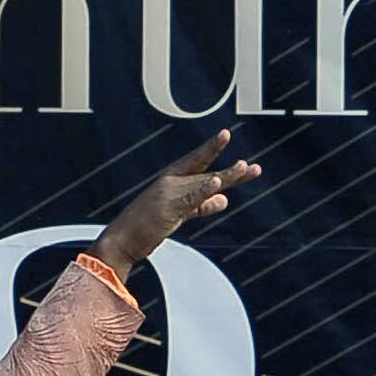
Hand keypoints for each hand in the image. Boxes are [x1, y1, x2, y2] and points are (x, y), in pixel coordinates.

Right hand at [93, 131, 262, 280]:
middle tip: (252, 166)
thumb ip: (202, 205)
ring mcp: (169, 194)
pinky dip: (203, 191)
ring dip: (226, 176)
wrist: (122, 240)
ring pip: (204, 184)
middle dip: (231, 171)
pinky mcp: (168, 209)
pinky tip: (217, 182)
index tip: (226, 134)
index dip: (212, 149)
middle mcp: (171, 183)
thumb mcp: (179, 214)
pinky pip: (190, 199)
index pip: (198, 163)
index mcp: (172, 181)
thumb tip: (225, 199)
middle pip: (207, 174)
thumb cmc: (146, 227)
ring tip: (244, 168)